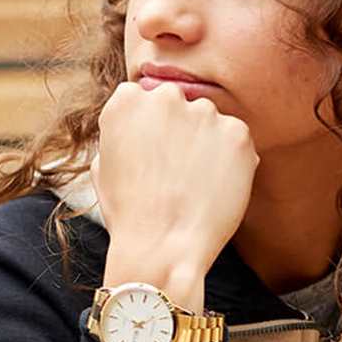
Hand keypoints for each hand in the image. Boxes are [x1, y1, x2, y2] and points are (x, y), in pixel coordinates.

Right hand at [94, 80, 256, 312]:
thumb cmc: (128, 212)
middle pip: (176, 102)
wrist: (164, 245)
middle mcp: (165, 97)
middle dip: (176, 127)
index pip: (141, 97)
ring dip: (204, 141)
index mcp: (126, 101)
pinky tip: (213, 185)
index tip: (149, 150)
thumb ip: (123, 133)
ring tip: (194, 181)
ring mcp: (204, 113)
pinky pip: (235, 138)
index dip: (146, 126)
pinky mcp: (238, 133)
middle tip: (173, 167)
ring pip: (208, 120)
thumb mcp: (103, 164)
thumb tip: (140, 127)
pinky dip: (230, 158)